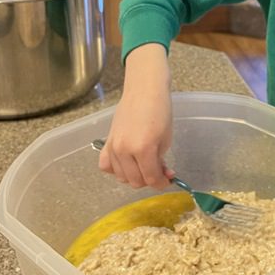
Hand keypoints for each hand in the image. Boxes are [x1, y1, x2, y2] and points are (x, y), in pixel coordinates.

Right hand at [98, 43, 172, 188]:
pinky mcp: (106, 142)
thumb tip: (159, 174)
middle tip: (159, 170)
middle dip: (149, 180)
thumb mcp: (166, 139)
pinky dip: (116, 169)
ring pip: (121, 177)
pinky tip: (127, 162)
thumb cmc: (160, 111)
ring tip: (145, 164)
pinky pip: (106, 166)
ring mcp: (113, 147)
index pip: (151, 178)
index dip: (161, 183)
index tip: (168, 180)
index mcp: (143, 149)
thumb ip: (160, 161)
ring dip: (134, 176)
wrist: (144, 91)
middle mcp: (125, 151)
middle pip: (135, 181)